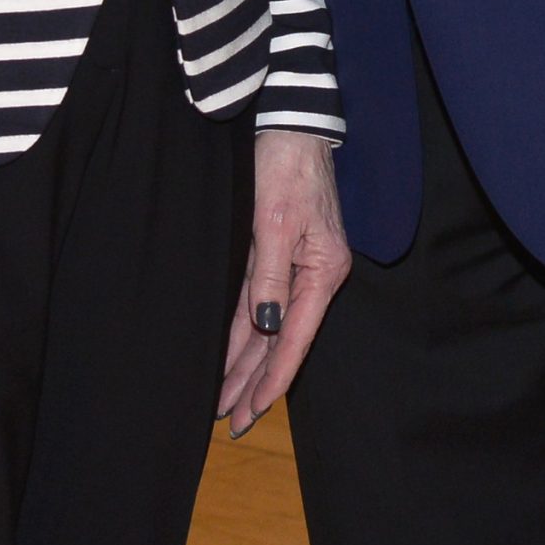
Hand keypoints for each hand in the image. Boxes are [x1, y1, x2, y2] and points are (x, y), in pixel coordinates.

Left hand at [217, 130, 350, 438]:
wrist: (288, 122)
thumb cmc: (287, 166)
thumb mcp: (277, 221)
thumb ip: (271, 277)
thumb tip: (267, 327)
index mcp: (322, 271)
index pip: (294, 338)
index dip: (271, 380)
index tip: (250, 412)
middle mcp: (311, 275)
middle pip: (278, 341)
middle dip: (252, 382)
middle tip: (227, 422)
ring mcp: (292, 265)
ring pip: (264, 326)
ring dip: (243, 363)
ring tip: (222, 400)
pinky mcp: (272, 251)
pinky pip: (254, 302)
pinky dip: (241, 331)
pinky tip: (227, 355)